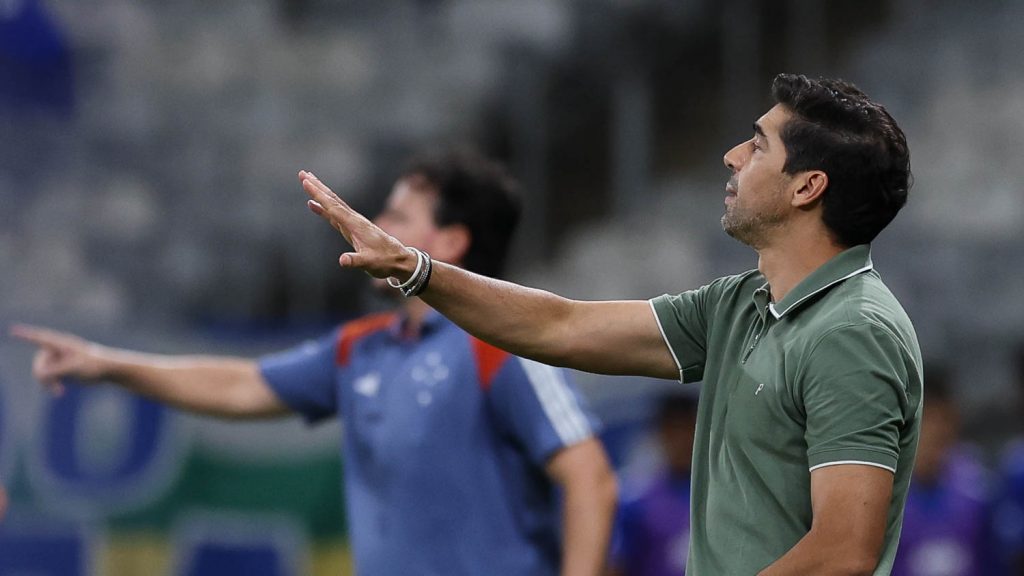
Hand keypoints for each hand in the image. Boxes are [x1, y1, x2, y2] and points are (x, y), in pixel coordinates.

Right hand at [9, 324, 109, 395]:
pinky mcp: (60, 369)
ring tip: (59, 392)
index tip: (12, 330)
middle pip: (39, 363)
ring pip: (42, 372)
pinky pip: (48, 378)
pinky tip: (60, 392)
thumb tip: (40, 375)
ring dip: (48, 383)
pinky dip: (51, 385)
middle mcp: (57, 350)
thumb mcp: (73, 368)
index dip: (25, 335)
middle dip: (44, 377)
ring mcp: (58, 359)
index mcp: (61, 343)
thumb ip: (55, 371)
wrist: (108, 370)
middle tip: (55, 387)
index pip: (39, 338)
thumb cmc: (93, 365)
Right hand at [298, 170, 416, 279]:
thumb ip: (356, 261)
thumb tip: (342, 260)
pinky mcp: (351, 228)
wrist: (399, 259)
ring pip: (333, 204)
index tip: (306, 182)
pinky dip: (322, 207)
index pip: (333, 207)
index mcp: (355, 225)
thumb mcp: (370, 263)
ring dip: (319, 193)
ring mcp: (352, 223)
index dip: (319, 195)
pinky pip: (333, 214)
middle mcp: (353, 220)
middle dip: (317, 186)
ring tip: (306, 182)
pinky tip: (313, 204)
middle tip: (302, 173)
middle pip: (332, 199)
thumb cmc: (385, 261)